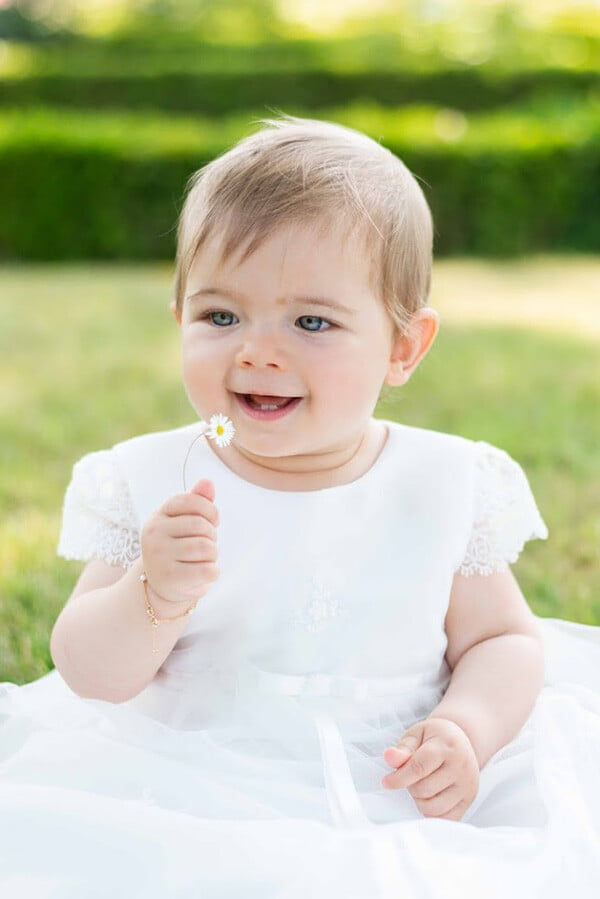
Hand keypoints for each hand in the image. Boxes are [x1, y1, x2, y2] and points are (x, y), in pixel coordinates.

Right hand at [140, 478, 219, 604]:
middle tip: (206, 545)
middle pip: (201, 526)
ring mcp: (159, 556)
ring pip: (206, 548)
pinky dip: (213, 572)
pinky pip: (208, 570)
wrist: (160, 586)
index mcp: (158, 516)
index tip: (213, 521)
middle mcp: (154, 534)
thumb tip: (208, 481)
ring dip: (213, 555)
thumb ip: (197, 501)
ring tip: (204, 559)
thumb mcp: (182, 522)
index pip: (190, 501)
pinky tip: (203, 573)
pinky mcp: (170, 577)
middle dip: (212, 536)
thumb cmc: (177, 548)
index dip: (209, 510)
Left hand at [381, 716, 479, 821]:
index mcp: (447, 746)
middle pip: (424, 790)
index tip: (386, 782)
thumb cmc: (435, 738)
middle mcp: (462, 767)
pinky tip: (430, 798)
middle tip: (412, 777)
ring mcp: (468, 786)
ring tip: (420, 787)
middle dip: (410, 786)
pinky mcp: (470, 800)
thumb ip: (403, 748)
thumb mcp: (417, 735)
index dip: (399, 778)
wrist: (462, 740)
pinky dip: (432, 813)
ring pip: (434, 808)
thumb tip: (388, 757)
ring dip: (420, 801)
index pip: (419, 768)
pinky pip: (446, 819)